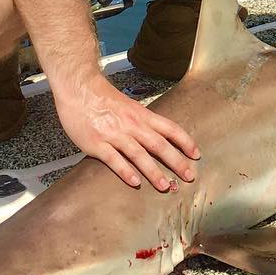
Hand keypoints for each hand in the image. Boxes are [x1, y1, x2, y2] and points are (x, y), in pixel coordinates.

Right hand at [51, 72, 199, 190]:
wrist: (79, 88)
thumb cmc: (103, 98)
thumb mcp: (130, 107)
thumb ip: (143, 122)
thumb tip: (158, 137)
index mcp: (142, 115)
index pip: (170, 129)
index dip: (185, 142)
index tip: (195, 155)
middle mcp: (132, 125)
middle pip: (159, 144)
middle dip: (176, 162)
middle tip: (188, 177)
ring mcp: (115, 134)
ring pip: (139, 154)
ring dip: (154, 171)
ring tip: (165, 186)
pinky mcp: (97, 143)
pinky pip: (114, 159)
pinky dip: (125, 171)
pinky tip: (135, 182)